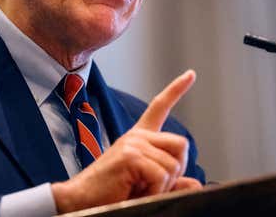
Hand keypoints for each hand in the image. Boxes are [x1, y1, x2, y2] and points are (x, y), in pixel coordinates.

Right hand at [51, 70, 202, 212]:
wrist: (81, 201)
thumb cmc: (110, 194)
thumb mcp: (146, 186)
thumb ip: (171, 183)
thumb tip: (195, 183)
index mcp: (139, 138)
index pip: (159, 107)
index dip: (176, 89)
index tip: (190, 74)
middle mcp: (137, 136)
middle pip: (181, 144)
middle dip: (176, 170)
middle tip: (154, 185)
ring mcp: (133, 144)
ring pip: (174, 165)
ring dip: (162, 187)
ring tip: (138, 190)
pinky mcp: (130, 156)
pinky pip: (161, 176)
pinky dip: (154, 191)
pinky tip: (135, 192)